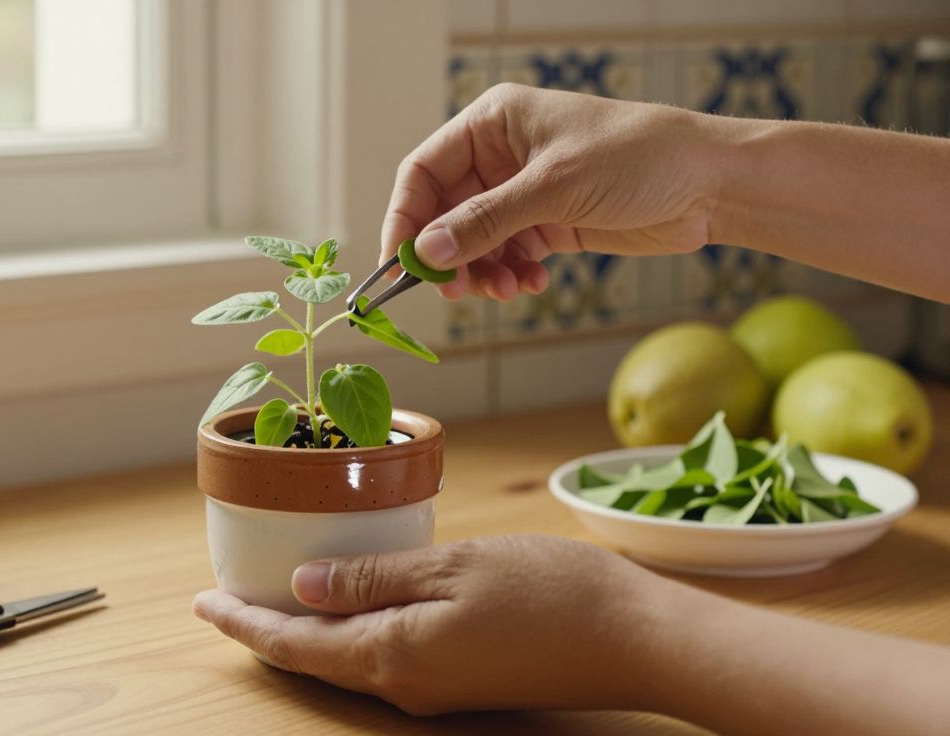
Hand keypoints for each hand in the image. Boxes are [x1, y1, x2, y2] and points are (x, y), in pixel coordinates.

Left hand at [193, 535, 668, 714]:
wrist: (634, 638)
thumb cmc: (549, 592)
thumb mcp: (450, 568)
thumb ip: (372, 578)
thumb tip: (302, 584)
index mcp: (392, 655)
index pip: (292, 646)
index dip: (241, 624)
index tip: (201, 603)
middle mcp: (403, 684)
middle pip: (312, 660)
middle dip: (263, 630)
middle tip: (225, 597)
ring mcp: (433, 689)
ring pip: (345, 661)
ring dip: (303, 632)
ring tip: (272, 597)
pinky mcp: (459, 681)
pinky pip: (381, 660)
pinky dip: (347, 634)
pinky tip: (346, 603)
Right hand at [382, 84, 724, 300]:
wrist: (710, 183)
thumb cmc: (637, 157)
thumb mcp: (553, 188)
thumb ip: (484, 222)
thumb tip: (425, 254)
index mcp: (492, 123)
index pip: (423, 171)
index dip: (406, 218)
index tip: (400, 265)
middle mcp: (501, 156)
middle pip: (444, 213)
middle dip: (448, 255)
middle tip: (456, 292)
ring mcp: (524, 192)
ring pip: (474, 242)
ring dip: (482, 272)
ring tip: (506, 290)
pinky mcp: (549, 224)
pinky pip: (507, 256)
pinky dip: (511, 275)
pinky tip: (533, 284)